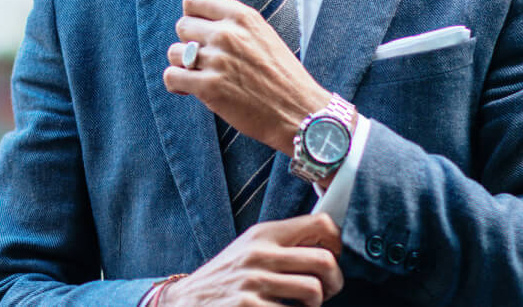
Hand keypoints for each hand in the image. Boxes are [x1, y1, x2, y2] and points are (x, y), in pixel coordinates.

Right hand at [160, 214, 343, 306]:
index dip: (338, 243)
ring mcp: (254, 283)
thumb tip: (328, 246)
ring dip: (316, 305)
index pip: (320, 224)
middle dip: (335, 281)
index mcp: (265, 234)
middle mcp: (261, 254)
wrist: (185, 303)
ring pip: (313, 291)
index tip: (335, 257)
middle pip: (324, 261)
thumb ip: (283, 245)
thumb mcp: (250, 250)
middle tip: (328, 291)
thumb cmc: (226, 278)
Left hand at [164, 0, 330, 154]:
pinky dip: (176, 83)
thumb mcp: (263, 34)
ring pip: (174, 52)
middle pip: (182, 26)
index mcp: (242, 16)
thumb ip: (234, 25)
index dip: (192, 17)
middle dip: (188, 42)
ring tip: (199, 75)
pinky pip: (171, 76)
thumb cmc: (282, 75)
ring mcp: (217, 60)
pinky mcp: (208, 87)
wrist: (298, 111)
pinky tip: (189, 89)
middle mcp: (227, 33)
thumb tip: (202, 23)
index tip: (199, 32)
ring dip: (182, 65)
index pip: (193, 1)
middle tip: (203, 58)